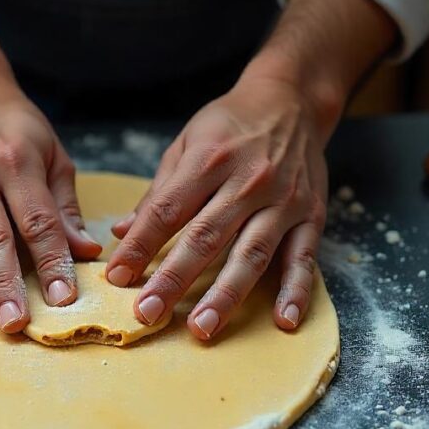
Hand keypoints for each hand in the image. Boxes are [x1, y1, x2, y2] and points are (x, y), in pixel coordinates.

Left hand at [105, 75, 328, 339]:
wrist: (292, 100)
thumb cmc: (230, 125)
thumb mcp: (187, 144)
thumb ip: (158, 192)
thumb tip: (120, 232)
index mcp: (209, 160)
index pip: (167, 211)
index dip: (140, 246)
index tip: (117, 277)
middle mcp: (248, 181)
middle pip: (206, 238)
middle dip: (173, 279)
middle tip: (148, 314)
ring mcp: (283, 201)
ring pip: (251, 254)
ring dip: (225, 295)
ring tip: (202, 328)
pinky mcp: (312, 215)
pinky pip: (304, 259)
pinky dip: (296, 293)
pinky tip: (284, 322)